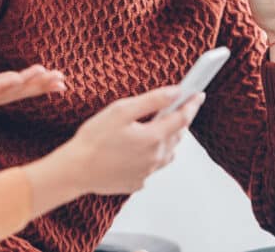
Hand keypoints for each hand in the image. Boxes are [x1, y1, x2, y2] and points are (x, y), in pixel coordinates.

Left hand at [0, 65, 65, 149]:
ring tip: (43, 74)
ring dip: (24, 83)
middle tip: (63, 80)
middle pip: (18, 92)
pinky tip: (12, 79)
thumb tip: (0, 83)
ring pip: (4, 91)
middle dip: (40, 85)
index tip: (64, 82)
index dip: (42, 87)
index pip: (20, 91)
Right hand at [67, 87, 203, 193]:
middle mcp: (155, 158)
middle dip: (178, 120)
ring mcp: (147, 172)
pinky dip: (150, 155)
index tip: (198, 95)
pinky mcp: (137, 182)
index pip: (182, 118)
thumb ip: (152, 100)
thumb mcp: (121, 110)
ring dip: (166, 139)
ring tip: (152, 128)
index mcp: (153, 138)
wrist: (75, 170)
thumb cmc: (94, 138)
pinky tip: (134, 149)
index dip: (192, 104)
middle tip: (171, 108)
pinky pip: (151, 166)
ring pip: (167, 153)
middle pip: (177, 135)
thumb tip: (175, 92)